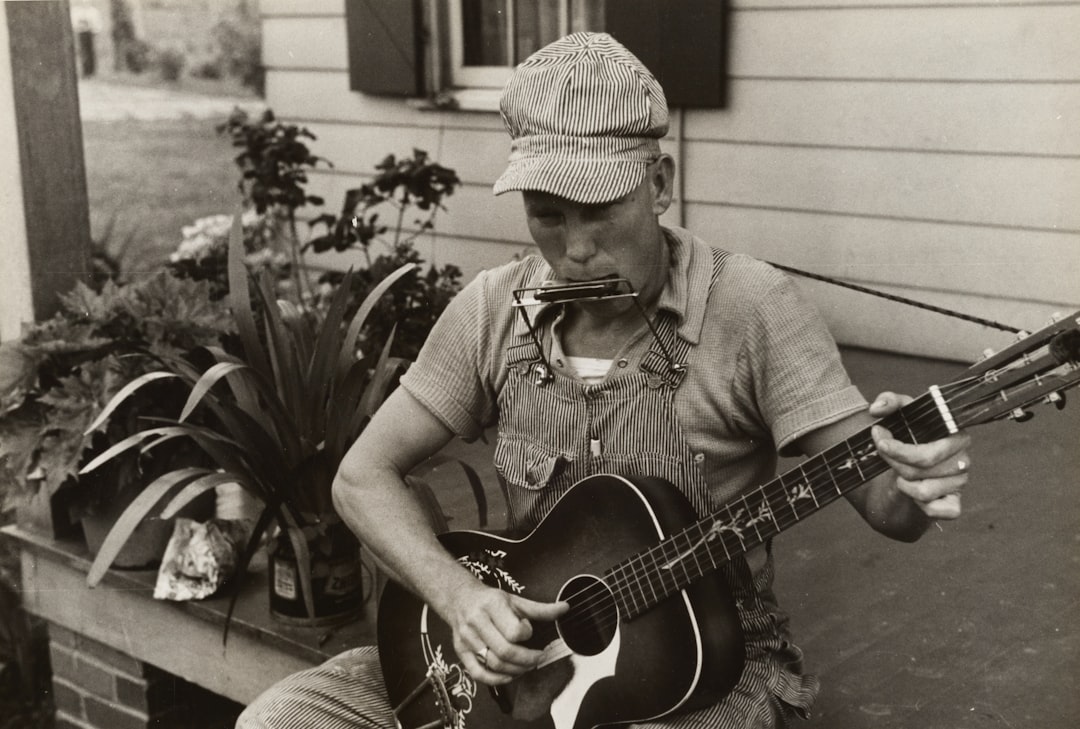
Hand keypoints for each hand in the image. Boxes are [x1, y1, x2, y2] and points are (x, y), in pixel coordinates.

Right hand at [446, 583, 567, 684]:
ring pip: (493, 664)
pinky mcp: (460, 651)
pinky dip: (495, 679)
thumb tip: (565, 608)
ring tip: (525, 666)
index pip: (514, 631)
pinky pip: (477, 673)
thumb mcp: (515, 600)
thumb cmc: (490, 600)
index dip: (527, 634)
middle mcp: (477, 622)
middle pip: (504, 651)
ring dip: (514, 670)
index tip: (529, 630)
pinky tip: (508, 675)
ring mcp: (467, 638)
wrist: (459, 598)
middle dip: (526, 660)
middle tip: (537, 658)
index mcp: (492, 605)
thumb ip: (540, 609)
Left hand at [869, 391, 971, 519]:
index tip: (879, 441)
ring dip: (904, 483)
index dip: (900, 450)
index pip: (928, 451)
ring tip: (900, 473)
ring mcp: (960, 483)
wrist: (910, 464)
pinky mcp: (954, 504)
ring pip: (924, 491)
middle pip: (922, 469)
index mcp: (957, 435)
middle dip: (895, 462)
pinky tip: (912, 491)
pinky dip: (919, 505)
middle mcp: (963, 460)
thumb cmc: (909, 435)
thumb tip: (877, 409)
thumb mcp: (900, 414)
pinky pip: (937, 511)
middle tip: (884, 454)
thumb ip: (889, 401)